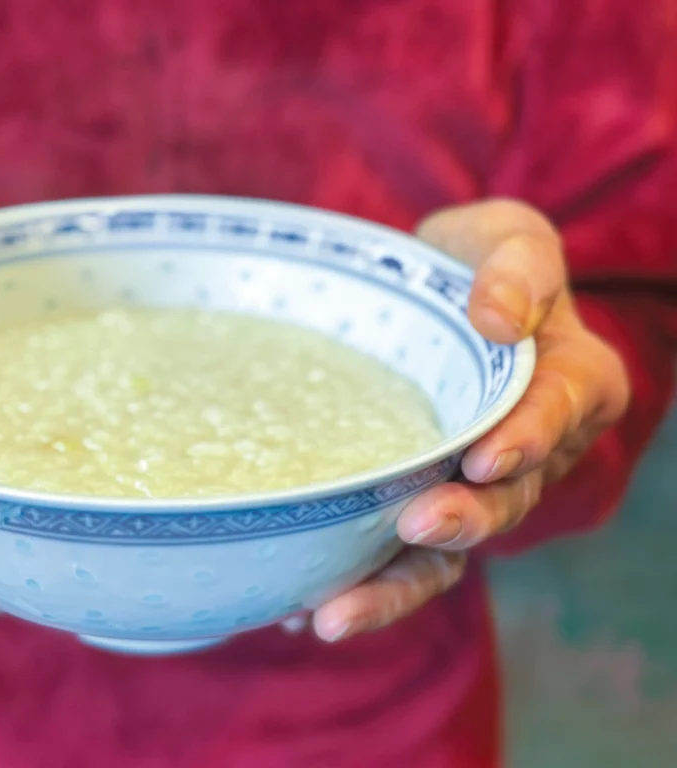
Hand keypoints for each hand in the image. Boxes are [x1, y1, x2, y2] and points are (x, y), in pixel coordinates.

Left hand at [307, 200, 630, 642]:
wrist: (428, 297)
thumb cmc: (476, 265)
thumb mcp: (505, 238)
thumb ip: (515, 267)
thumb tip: (499, 320)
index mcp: (569, 383)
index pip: (562, 412)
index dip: (528, 439)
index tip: (484, 456)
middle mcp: (526, 453)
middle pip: (505, 500)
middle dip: (463, 520)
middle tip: (416, 524)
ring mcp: (467, 490)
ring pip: (445, 553)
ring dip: (394, 588)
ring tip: (335, 614)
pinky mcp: (413, 506)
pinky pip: (395, 558)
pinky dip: (356, 587)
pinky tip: (299, 610)